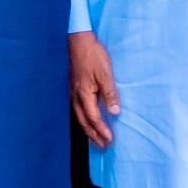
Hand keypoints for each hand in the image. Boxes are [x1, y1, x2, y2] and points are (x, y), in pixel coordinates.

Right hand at [69, 31, 117, 145]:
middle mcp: (75, 97)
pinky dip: (84, 120)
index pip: (93, 118)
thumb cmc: (92, 55)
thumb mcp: (105, 73)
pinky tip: (88, 121)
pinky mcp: (73, 88)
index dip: (102, 130)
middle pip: (84, 122)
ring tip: (95, 139)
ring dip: (88, 130)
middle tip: (102, 146)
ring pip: (79, 117)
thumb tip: (115, 112)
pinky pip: (78, 110)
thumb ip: (110, 93)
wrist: (78, 40)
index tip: (110, 140)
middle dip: (93, 136)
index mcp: (84, 94)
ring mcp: (72, 93)